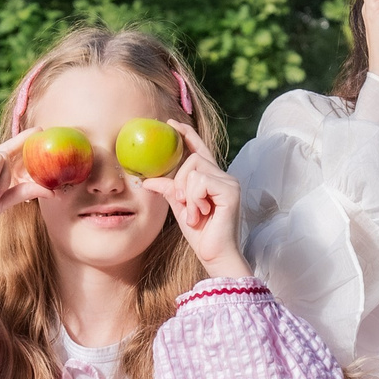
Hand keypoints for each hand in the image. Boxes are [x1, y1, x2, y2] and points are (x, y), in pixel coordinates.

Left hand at [142, 139, 250, 278]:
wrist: (216, 255)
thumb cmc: (201, 233)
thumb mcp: (180, 207)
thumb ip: (169, 189)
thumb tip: (147, 179)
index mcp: (212, 178)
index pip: (199, 149)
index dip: (186, 135)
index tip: (171, 124)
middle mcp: (223, 176)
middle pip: (192, 159)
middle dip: (180, 181)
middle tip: (183, 204)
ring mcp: (229, 182)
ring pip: (194, 170)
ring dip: (187, 195)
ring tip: (195, 214)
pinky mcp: (230, 191)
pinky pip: (200, 182)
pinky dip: (194, 199)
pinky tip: (201, 213)